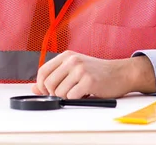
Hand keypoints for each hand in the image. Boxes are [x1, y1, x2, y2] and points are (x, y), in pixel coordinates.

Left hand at [32, 51, 155, 98]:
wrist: (120, 73)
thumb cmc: (97, 72)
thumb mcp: (74, 70)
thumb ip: (55, 77)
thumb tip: (34, 88)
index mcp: (67, 56)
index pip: (43, 71)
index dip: (41, 85)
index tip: (47, 92)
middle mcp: (72, 60)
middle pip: (48, 83)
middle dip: (54, 94)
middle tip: (65, 94)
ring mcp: (80, 70)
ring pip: (59, 92)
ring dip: (67, 97)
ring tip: (78, 92)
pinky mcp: (88, 81)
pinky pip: (71, 97)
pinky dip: (76, 99)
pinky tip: (84, 94)